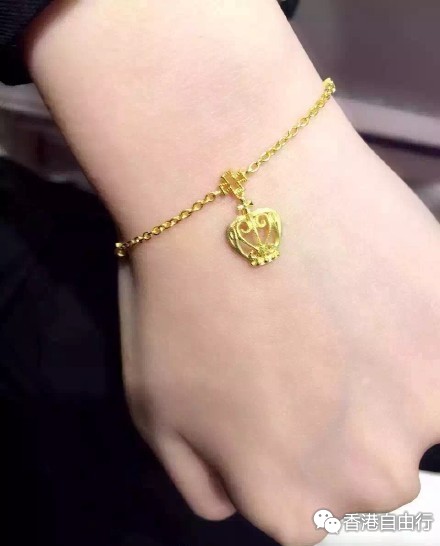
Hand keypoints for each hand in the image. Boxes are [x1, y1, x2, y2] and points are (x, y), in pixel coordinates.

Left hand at [119, 122, 439, 545]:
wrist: (234, 188)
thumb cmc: (178, 303)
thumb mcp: (157, 412)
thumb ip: (207, 482)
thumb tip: (245, 500)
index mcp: (291, 503)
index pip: (310, 516)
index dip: (293, 454)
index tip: (284, 403)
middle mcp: (369, 478)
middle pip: (370, 475)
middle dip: (344, 426)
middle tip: (314, 352)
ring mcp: (426, 406)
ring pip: (417, 412)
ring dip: (391, 375)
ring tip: (347, 309)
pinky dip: (422, 332)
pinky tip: (389, 296)